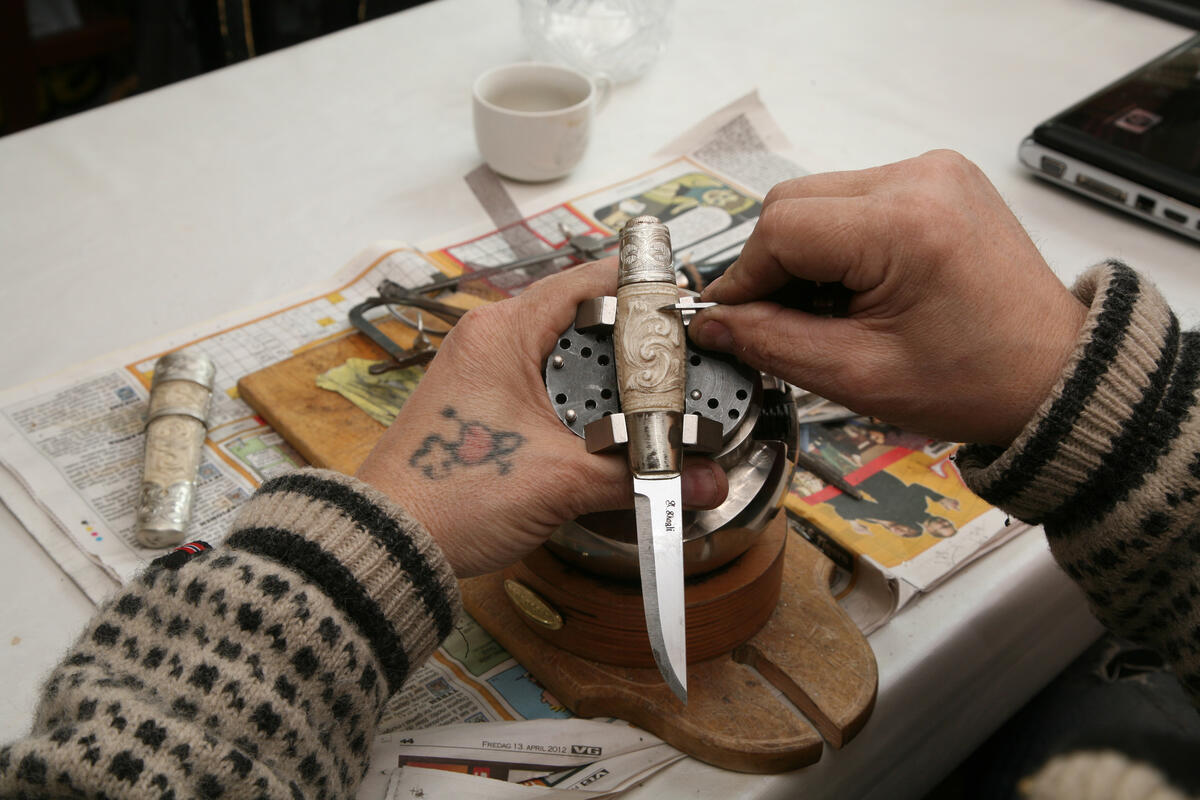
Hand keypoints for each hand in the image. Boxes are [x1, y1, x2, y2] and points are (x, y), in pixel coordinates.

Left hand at [356, 258, 727, 576]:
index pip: (587, 280)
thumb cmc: (451, 497)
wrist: (390, 543)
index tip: (685, 304)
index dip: (641, 287)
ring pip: (563, 351)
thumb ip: (640, 474)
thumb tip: (707, 479)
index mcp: (503, 333)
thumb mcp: (560, 483)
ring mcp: (483, 370)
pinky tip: (612, 421)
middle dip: (633, 336)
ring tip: (658, 388)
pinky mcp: (481, 402)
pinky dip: (581, 395)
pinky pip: (543, 382)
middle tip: (683, 356)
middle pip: (580, 314)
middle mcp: (490, 339)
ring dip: (607, 370)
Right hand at [690, 150, 1087, 446]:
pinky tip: (856, 286)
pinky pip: (856, 197)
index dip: (744, 279)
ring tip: (829, 309)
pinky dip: (838, 241)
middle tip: (779, 321)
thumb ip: (773, 342)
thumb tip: (711, 321)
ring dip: (805, 253)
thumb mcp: (858, 376)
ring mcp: (934, 171)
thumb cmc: (974, 382)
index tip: (730, 320)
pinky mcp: (939, 178)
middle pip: (794, 202)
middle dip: (772, 265)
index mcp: (904, 224)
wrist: (1054, 374)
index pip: (780, 228)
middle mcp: (920, 178)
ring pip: (819, 198)